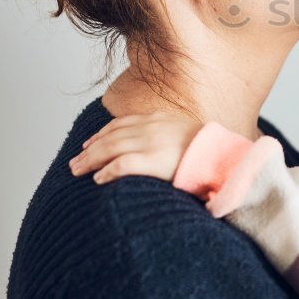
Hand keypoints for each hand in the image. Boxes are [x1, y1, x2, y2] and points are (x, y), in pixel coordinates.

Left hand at [68, 111, 204, 183]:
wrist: (223, 155)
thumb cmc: (209, 149)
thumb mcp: (187, 132)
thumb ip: (169, 134)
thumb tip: (160, 145)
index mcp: (159, 119)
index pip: (122, 123)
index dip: (103, 133)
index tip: (90, 142)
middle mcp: (151, 127)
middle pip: (111, 136)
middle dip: (90, 149)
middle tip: (75, 161)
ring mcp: (151, 143)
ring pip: (110, 148)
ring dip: (90, 160)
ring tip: (76, 170)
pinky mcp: (152, 161)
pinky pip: (121, 165)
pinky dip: (106, 171)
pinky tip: (97, 179)